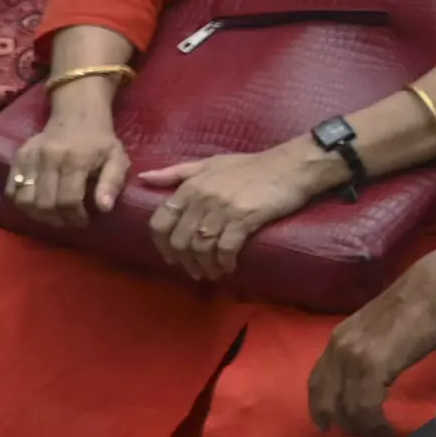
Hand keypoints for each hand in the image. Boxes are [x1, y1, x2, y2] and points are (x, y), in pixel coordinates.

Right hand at [3, 90, 133, 224]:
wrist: (76, 115)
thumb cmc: (99, 142)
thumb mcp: (118, 159)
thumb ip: (112, 183)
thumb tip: (104, 208)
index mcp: (75, 160)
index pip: (68, 200)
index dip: (74, 217)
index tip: (83, 221)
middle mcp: (48, 158)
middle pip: (44, 203)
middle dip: (57, 219)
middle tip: (68, 221)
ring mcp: (29, 158)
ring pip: (24, 200)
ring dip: (38, 215)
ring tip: (52, 216)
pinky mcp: (17, 158)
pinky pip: (11, 190)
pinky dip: (21, 203)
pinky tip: (37, 205)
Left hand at [136, 140, 332, 284]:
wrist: (291, 166)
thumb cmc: (250, 166)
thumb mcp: (208, 164)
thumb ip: (175, 173)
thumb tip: (143, 178)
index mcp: (189, 186)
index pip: (159, 222)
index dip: (161, 245)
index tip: (170, 257)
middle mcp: (201, 198)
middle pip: (179, 240)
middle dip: (184, 261)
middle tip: (194, 270)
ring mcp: (222, 208)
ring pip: (200, 247)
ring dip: (204, 266)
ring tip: (211, 272)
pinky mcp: (244, 218)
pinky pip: (225, 248)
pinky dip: (224, 262)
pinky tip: (228, 267)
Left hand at [309, 256, 435, 436]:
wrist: (434, 287)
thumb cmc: (418, 306)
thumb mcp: (380, 331)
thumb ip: (369, 350)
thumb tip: (374, 373)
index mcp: (338, 338)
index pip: (316, 380)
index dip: (319, 405)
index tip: (326, 424)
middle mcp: (337, 348)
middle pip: (323, 398)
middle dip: (337, 421)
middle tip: (356, 435)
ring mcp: (352, 357)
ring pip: (345, 408)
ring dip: (361, 427)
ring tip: (378, 433)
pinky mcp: (372, 365)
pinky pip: (364, 407)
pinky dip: (374, 423)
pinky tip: (387, 428)